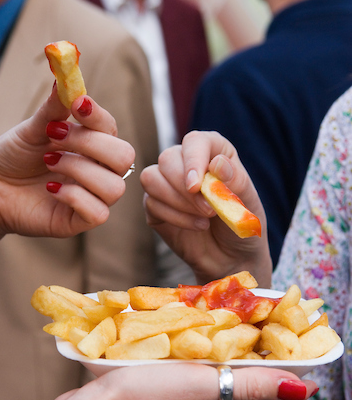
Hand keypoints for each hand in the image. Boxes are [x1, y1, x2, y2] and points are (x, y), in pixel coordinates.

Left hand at [0, 86, 133, 243]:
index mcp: (93, 145)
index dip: (98, 117)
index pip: (113, 129)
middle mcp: (99, 171)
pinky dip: (74, 196)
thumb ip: (54, 108)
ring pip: (114, 186)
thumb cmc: (14, 156)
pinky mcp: (80, 221)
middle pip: (125, 157)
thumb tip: (66, 76)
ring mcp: (93, 197)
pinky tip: (50, 188)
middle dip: (89, 143)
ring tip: (49, 162)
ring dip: (78, 169)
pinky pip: (99, 212)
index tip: (77, 104)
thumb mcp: (33, 128)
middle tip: (55, 137)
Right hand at [91, 363, 318, 399]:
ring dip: (222, 373)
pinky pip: (181, 390)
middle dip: (254, 374)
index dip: (283, 384)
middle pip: (238, 396)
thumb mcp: (200, 387)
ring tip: (225, 348)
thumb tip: (300, 390)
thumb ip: (248, 387)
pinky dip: (191, 375)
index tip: (298, 366)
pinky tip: (178, 362)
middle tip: (263, 346)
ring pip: (209, 392)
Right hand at [141, 131, 271, 285]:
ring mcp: (167, 184)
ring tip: (204, 218)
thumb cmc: (242, 226)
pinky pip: (151, 203)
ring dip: (177, 202)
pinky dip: (175, 217)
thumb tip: (216, 163)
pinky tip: (196, 227)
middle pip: (168, 159)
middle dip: (184, 189)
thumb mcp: (248, 203)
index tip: (196, 186)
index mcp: (212, 151)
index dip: (193, 159)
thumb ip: (235, 181)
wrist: (233, 257)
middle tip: (209, 210)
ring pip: (151, 178)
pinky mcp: (155, 206)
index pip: (194, 142)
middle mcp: (186, 162)